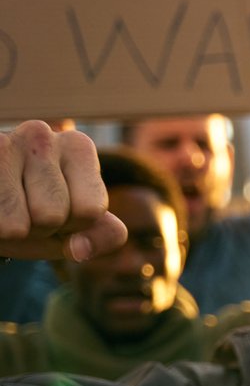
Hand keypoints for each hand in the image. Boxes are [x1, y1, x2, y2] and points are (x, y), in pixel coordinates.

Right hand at [0, 123, 125, 261]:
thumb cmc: (36, 209)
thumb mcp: (78, 225)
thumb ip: (104, 235)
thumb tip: (78, 249)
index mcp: (77, 147)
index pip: (89, 211)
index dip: (74, 225)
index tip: (61, 207)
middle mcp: (41, 135)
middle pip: (51, 216)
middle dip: (41, 227)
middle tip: (26, 208)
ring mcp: (2, 144)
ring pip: (18, 225)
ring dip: (13, 231)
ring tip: (8, 208)